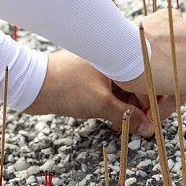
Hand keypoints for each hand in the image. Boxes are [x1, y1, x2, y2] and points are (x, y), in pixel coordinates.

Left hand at [24, 49, 154, 136]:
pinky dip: (114, 106)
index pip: (145, 78)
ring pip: (123, 91)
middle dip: (138, 107)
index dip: (150, 101)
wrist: (32, 86)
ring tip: (125, 126)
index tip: (152, 120)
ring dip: (126, 109)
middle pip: (135, 85)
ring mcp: (100, 70)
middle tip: (140, 127)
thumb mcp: (101, 103)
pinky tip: (114, 120)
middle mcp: (111, 61)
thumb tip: (147, 128)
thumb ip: (127, 116)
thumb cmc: (65, 86)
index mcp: (116, 57)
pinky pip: (110, 93)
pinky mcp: (90, 80)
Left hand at [115, 9, 185, 120]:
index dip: (165, 100)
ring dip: (166, 48)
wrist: (125, 50)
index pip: (181, 90)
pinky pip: (167, 26)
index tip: (151, 105)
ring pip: (177, 41)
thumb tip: (149, 103)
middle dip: (167, 71)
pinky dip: (159, 32)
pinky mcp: (174, 16)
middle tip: (148, 77)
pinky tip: (145, 39)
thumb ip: (156, 95)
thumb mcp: (148, 94)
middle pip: (182, 63)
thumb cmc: (134, 75)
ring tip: (145, 55)